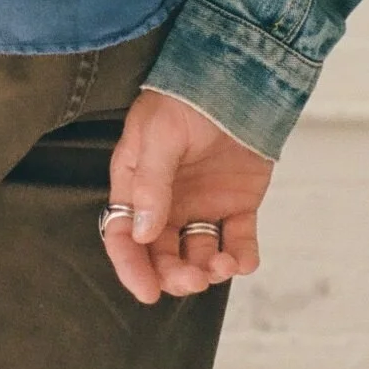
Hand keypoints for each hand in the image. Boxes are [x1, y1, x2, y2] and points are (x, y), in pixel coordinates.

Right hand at [103, 87, 272, 304]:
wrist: (240, 76)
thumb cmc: (188, 97)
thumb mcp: (160, 133)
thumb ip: (152, 183)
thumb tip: (144, 233)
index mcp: (138, 184)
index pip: (125, 235)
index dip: (132, 268)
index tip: (148, 292)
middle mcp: (167, 202)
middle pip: (162, 255)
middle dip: (175, 275)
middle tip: (193, 278)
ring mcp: (202, 204)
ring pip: (198, 255)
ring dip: (208, 270)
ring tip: (222, 264)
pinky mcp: (237, 204)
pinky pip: (238, 241)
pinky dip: (241, 258)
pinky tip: (243, 259)